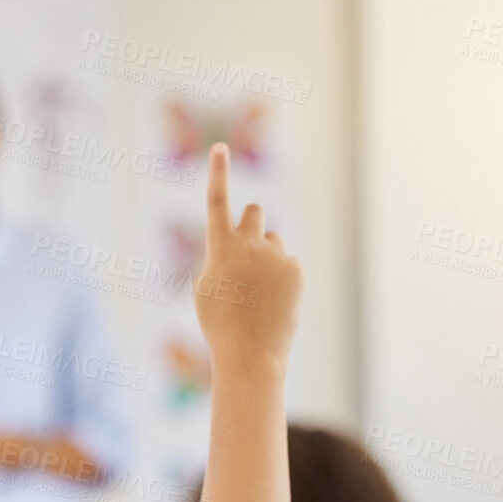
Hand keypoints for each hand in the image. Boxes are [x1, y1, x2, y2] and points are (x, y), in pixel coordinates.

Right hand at [193, 143, 302, 372]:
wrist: (250, 354)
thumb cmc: (220, 326)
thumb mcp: (206, 290)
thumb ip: (218, 260)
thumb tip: (234, 249)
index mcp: (219, 248)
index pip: (217, 201)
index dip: (218, 172)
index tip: (220, 147)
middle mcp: (249, 244)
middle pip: (255, 211)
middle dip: (252, 222)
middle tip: (249, 249)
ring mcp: (275, 256)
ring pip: (274, 240)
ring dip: (267, 255)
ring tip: (259, 291)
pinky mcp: (296, 269)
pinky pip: (289, 264)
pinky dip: (282, 278)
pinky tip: (275, 303)